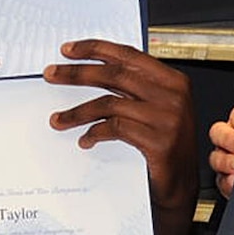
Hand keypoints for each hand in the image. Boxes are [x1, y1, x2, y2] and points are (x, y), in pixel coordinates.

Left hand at [43, 39, 195, 201]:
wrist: (181, 185)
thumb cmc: (166, 147)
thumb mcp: (156, 110)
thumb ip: (133, 89)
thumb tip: (91, 71)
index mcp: (172, 81)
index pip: (128, 55)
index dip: (95, 49)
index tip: (68, 50)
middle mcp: (172, 95)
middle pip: (115, 74)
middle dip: (77, 73)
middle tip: (52, 74)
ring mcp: (167, 118)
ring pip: (109, 103)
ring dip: (78, 112)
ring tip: (58, 119)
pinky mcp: (158, 141)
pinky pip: (115, 129)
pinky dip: (94, 133)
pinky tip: (85, 140)